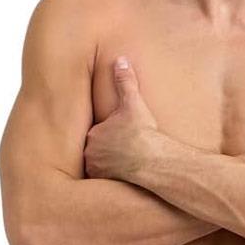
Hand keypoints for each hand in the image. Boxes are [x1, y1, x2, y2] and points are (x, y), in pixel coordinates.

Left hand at [83, 57, 158, 180]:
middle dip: (106, 150)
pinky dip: (113, 177)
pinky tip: (125, 176)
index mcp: (93, 134)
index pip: (97, 133)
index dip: (109, 134)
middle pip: (96, 150)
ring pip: (100, 165)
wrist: (154, 162)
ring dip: (108, 165)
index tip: (120, 136)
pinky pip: (106, 180)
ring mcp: (98, 170)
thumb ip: (125, 82)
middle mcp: (90, 153)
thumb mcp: (134, 104)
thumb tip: (121, 60)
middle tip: (122, 151)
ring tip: (123, 164)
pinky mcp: (107, 184)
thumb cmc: (143, 134)